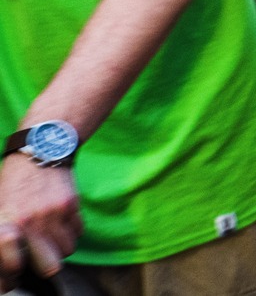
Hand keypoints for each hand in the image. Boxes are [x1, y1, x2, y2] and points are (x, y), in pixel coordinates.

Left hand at [0, 156, 81, 286]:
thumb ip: (4, 233)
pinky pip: (79, 231)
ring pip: (68, 249)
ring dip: (61, 246)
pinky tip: (62, 220)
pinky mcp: (71, 205)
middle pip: (50, 266)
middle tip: (41, 255)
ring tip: (52, 234)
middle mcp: (30, 223)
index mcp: (6, 224)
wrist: (39, 150)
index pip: (12, 265)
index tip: (15, 273)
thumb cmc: (14, 182)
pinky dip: (72, 230)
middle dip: (47, 264)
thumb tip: (10, 261)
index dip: (13, 274)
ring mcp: (53, 214)